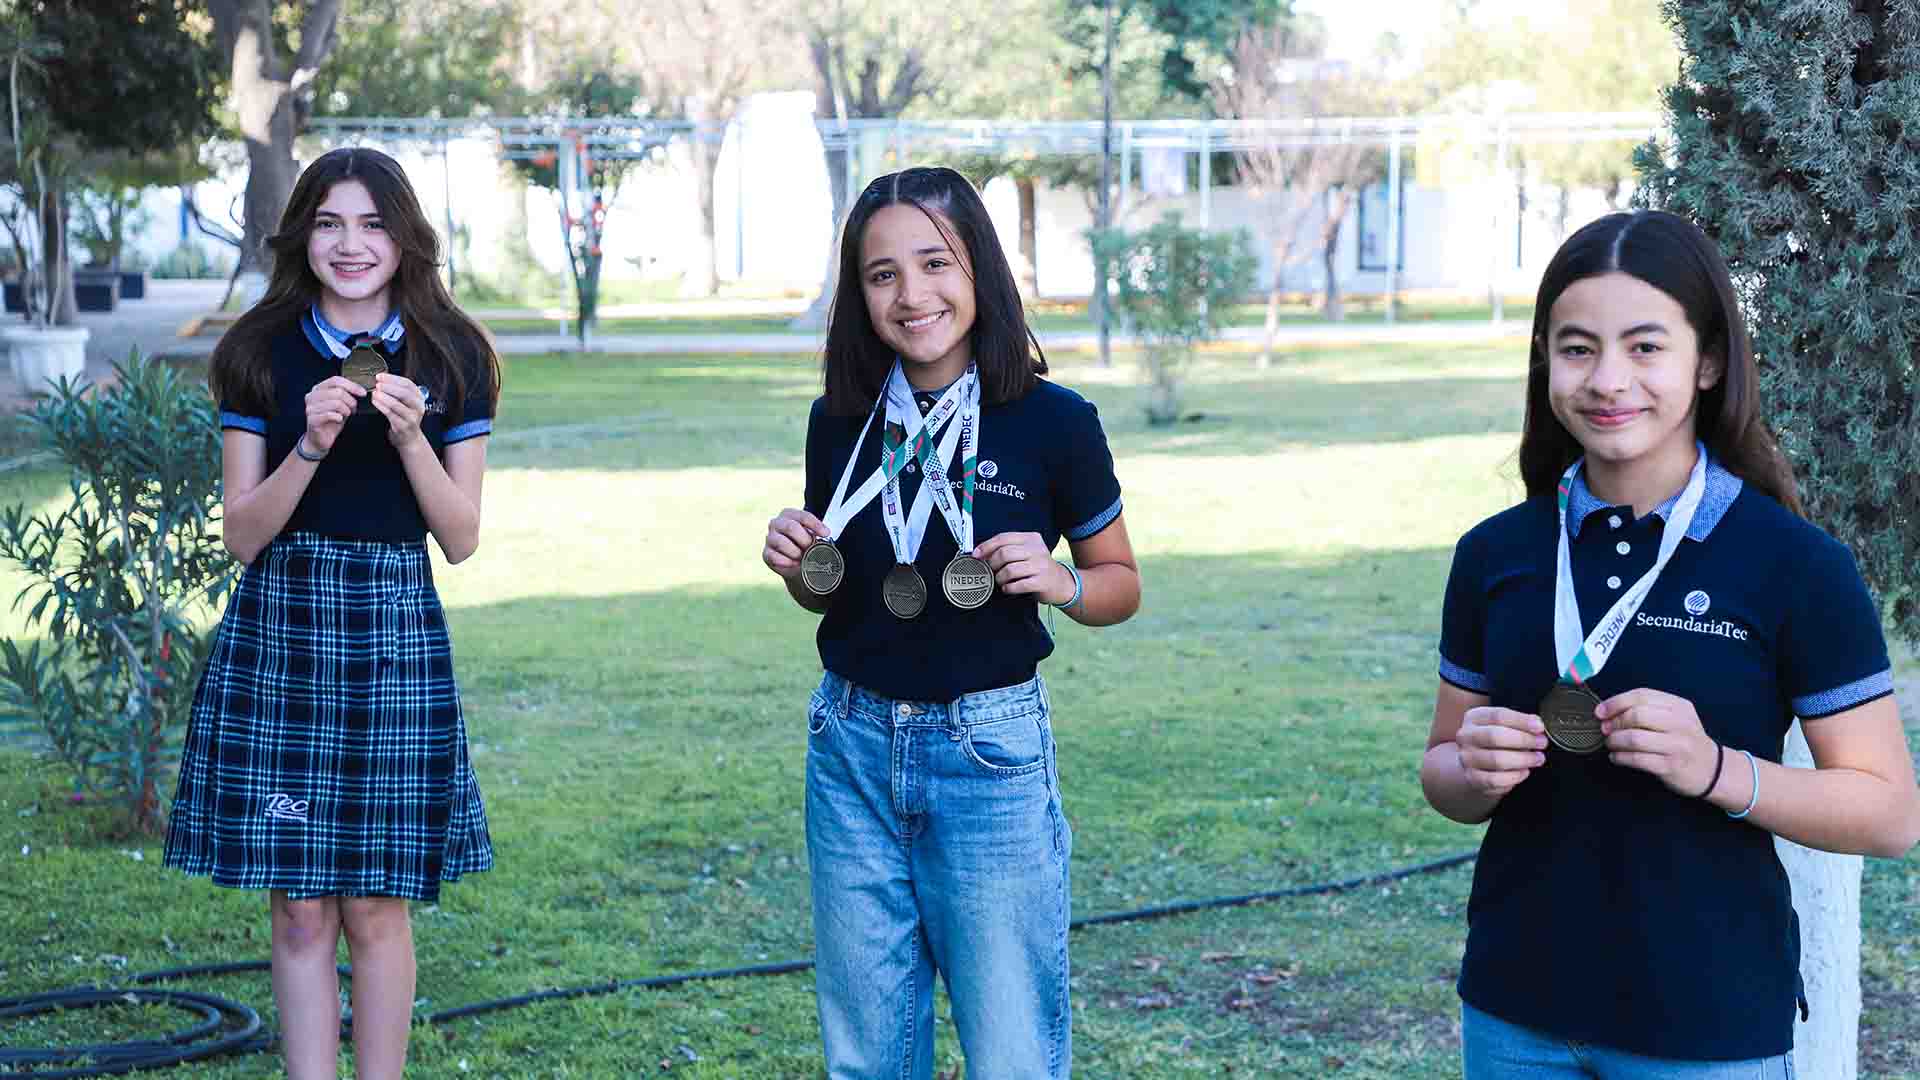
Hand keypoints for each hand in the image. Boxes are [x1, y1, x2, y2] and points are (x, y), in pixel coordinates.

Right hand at [303, 375, 364, 453]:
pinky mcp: (312, 419)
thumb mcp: (342, 405)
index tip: (362, 393)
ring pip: (336, 403)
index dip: (351, 386)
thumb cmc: (332, 420)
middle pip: (338, 391)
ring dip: (346, 410)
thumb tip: (360, 390)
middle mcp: (312, 396)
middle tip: (353, 409)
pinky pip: (330, 415)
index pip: (336, 380)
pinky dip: (338, 417)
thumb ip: (347, 395)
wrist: (321, 438)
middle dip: (350, 401)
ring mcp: (310, 407)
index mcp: (319, 389)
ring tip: (345, 415)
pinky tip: (339, 420)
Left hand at [370, 373, 427, 448]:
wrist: (410, 438)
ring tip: (375, 393)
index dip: (393, 379)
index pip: (408, 384)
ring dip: (384, 397)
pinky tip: (375, 402)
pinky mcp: (404, 426)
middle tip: (378, 384)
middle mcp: (418, 406)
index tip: (380, 376)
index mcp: (419, 397)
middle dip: (389, 387)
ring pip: (397, 404)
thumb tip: (382, 379)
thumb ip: (398, 392)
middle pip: (405, 393)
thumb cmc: (405, 417)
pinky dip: (382, 407)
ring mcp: (412, 417)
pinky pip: (391, 414)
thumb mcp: (406, 403)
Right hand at [763, 508, 827, 580]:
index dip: (815, 525)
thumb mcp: (812, 536)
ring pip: (781, 542)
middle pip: (791, 527)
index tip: (826, 534)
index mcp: (789, 514)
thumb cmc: (805, 545)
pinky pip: (774, 557)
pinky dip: (787, 562)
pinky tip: (794, 563)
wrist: (796, 565)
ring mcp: (769, 538)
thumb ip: (815, 534)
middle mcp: (776, 523)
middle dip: (804, 540)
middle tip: (811, 548)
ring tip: (803, 557)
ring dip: (795, 552)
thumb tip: (823, 539)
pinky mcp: (766, 553)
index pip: (803, 516)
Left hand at [974, 531, 1074, 604]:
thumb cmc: (1038, 568)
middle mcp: (1037, 550)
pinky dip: (1008, 588)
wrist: (1062, 583)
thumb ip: (1008, 549)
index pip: (1003, 538)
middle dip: (992, 564)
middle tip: (990, 571)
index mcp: (1031, 538)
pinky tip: (1008, 588)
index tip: (976, 555)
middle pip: (1004, 553)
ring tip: (1000, 581)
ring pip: (1009, 570)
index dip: (986, 546)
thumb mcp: (1027, 552)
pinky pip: (1018, 584)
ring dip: (999, 578)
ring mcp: (1041, 566)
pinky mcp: (1042, 582)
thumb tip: (981, 553)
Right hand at [1456, 706, 1548, 800]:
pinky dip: (1514, 776)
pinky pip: (1495, 780)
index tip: (1540, 727)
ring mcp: (1467, 758)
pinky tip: (1524, 772)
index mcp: (1474, 718)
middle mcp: (1466, 737)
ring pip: (1497, 759)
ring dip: (1523, 759)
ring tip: (1537, 758)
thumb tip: (1537, 726)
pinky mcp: (1472, 778)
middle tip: (1541, 744)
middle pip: (1495, 736)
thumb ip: (1519, 723)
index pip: (1498, 716)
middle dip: (1524, 740)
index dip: (1522, 721)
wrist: (1476, 762)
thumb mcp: (1503, 725)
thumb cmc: (1495, 740)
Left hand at [1598, 688, 1718, 796]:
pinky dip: (1620, 757)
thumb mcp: (1676, 717)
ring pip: (1635, 738)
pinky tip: (1616, 757)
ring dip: (1614, 741)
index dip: (1616, 702)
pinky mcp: (1671, 766)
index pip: (1642, 695)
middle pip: (1637, 715)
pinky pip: (1637, 759)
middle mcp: (1681, 724)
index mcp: (1679, 706)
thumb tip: (1608, 710)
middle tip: (1605, 729)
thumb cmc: (1684, 740)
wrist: (1712, 769)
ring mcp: (1677, 746)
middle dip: (1615, 722)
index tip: (1600, 711)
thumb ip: (1648, 709)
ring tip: (1610, 743)